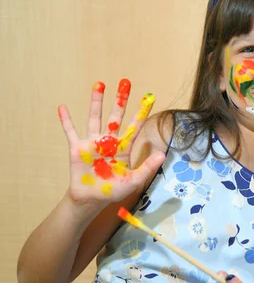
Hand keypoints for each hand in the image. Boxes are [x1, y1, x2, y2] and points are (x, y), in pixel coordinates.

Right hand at [58, 80, 164, 206]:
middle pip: (116, 116)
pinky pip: (70, 132)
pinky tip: (62, 107)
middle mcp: (109, 141)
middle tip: (125, 82)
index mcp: (123, 147)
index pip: (135, 126)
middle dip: (120, 100)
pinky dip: (66, 120)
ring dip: (96, 102)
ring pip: (95, 118)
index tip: (149, 97)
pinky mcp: (77, 148)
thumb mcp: (134, 180)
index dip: (141, 112)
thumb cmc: (113, 190)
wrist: (91, 200)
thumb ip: (147, 167)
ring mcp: (93, 143)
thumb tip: (163, 155)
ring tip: (99, 84)